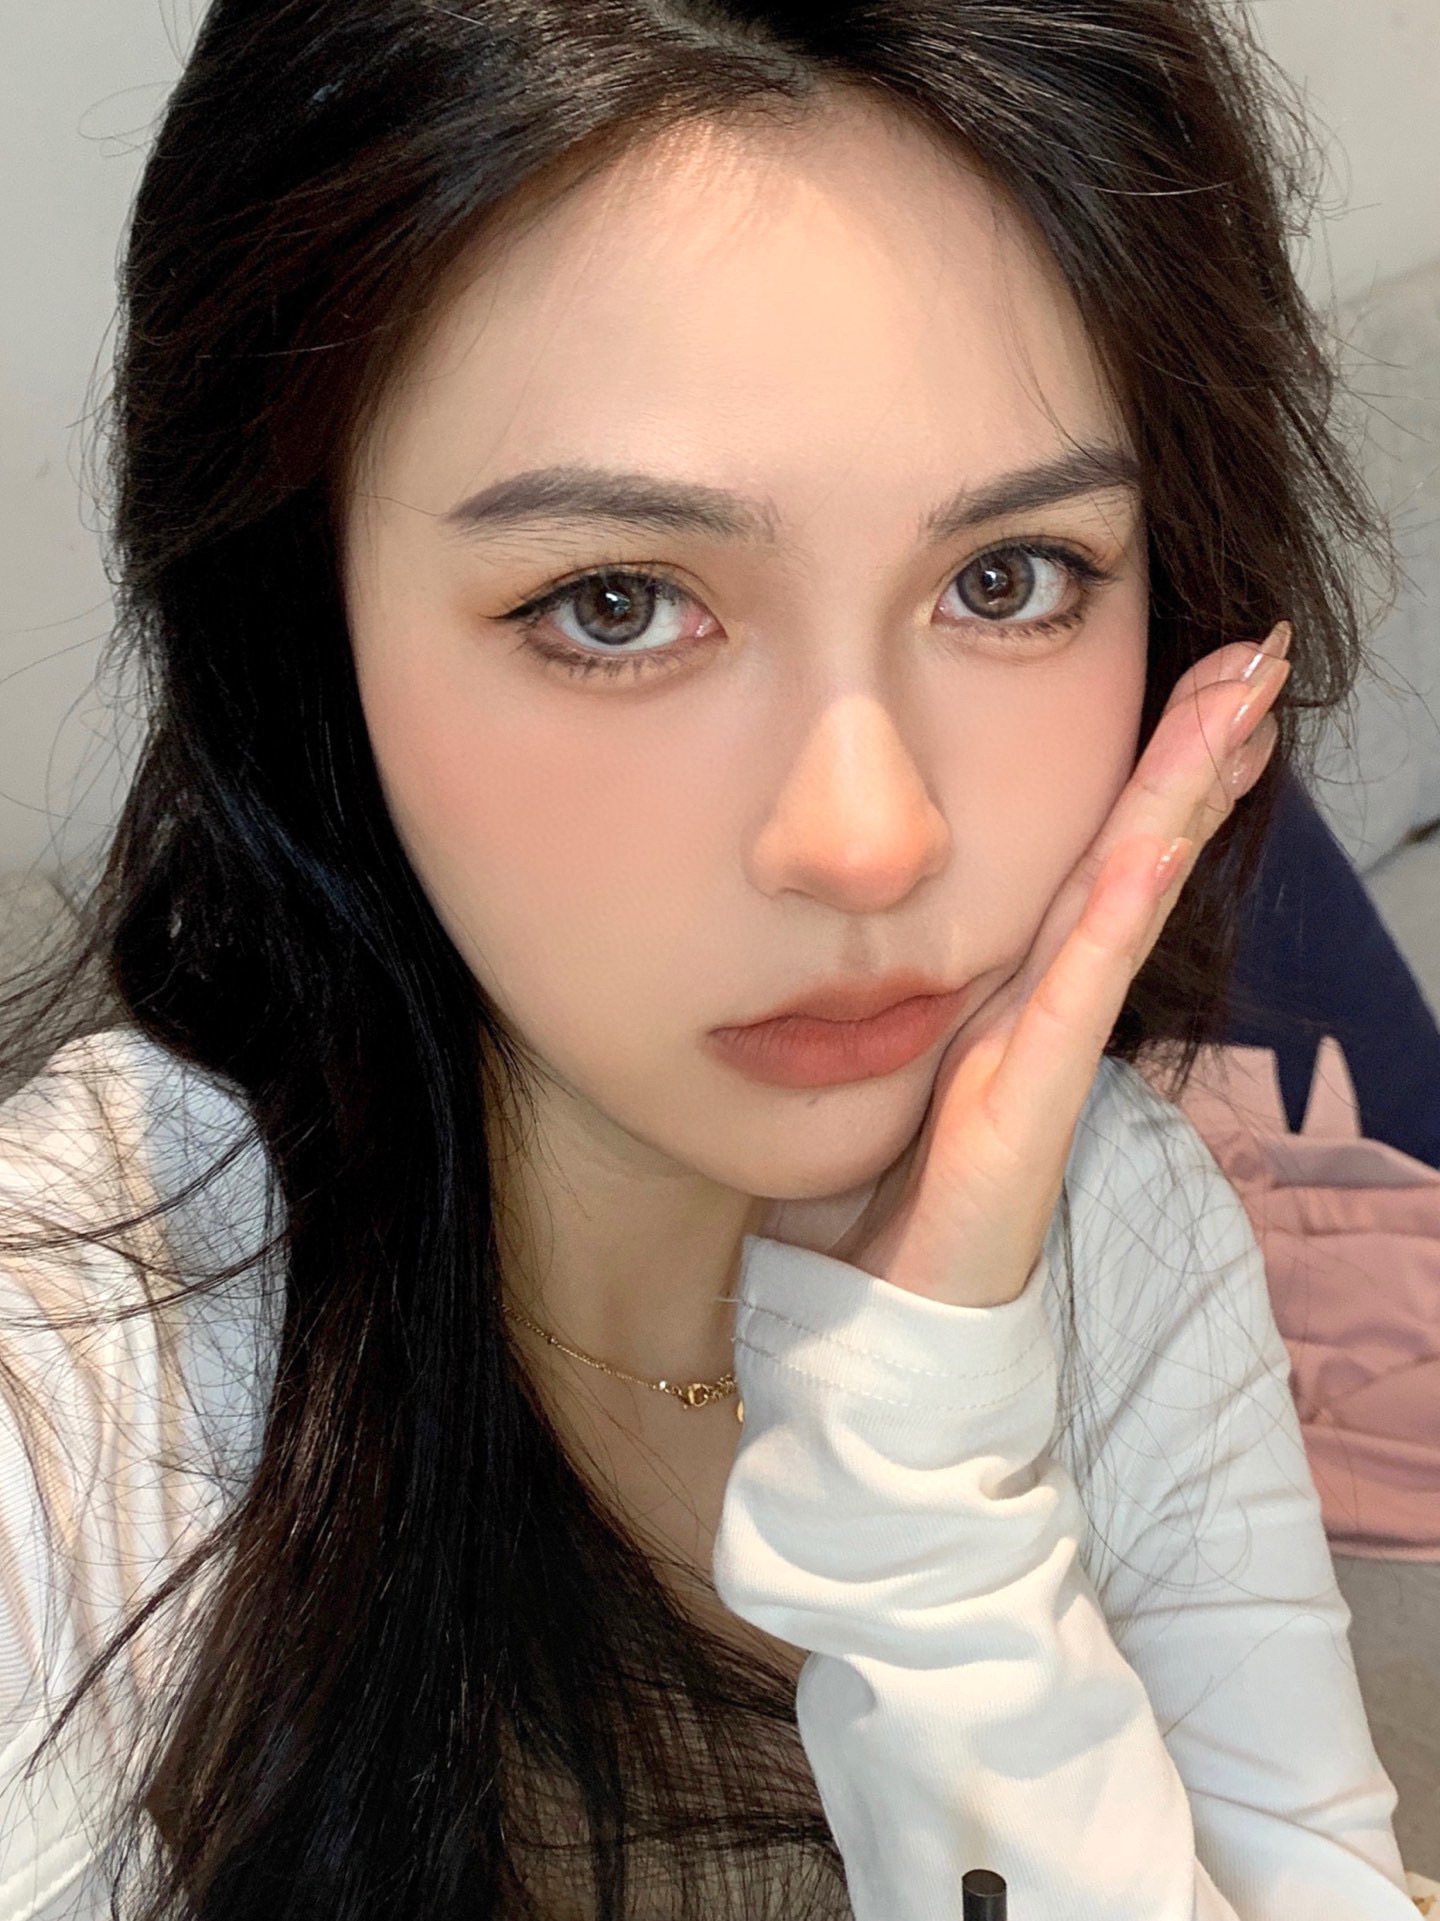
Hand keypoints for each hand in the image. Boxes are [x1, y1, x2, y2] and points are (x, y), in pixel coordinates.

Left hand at [753, 623, 1292, 1306]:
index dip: (1159, 767)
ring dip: (1184, 799)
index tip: (1210, 678)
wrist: (887, 1309)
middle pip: (1137, 850)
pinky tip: (1155, 842)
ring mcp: (1050, 1048)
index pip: (1103, 849)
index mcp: (1021, 979)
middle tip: (1262, 656)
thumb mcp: (900, 1046)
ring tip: (1244, 706)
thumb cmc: (890, 1184)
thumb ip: (919, 980)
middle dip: (1200, 752)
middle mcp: (1051, 1000)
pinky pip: (1076, 992)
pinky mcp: (1026, 1104)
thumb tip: (897, 909)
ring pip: (1128, 899)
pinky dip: (1119, 913)